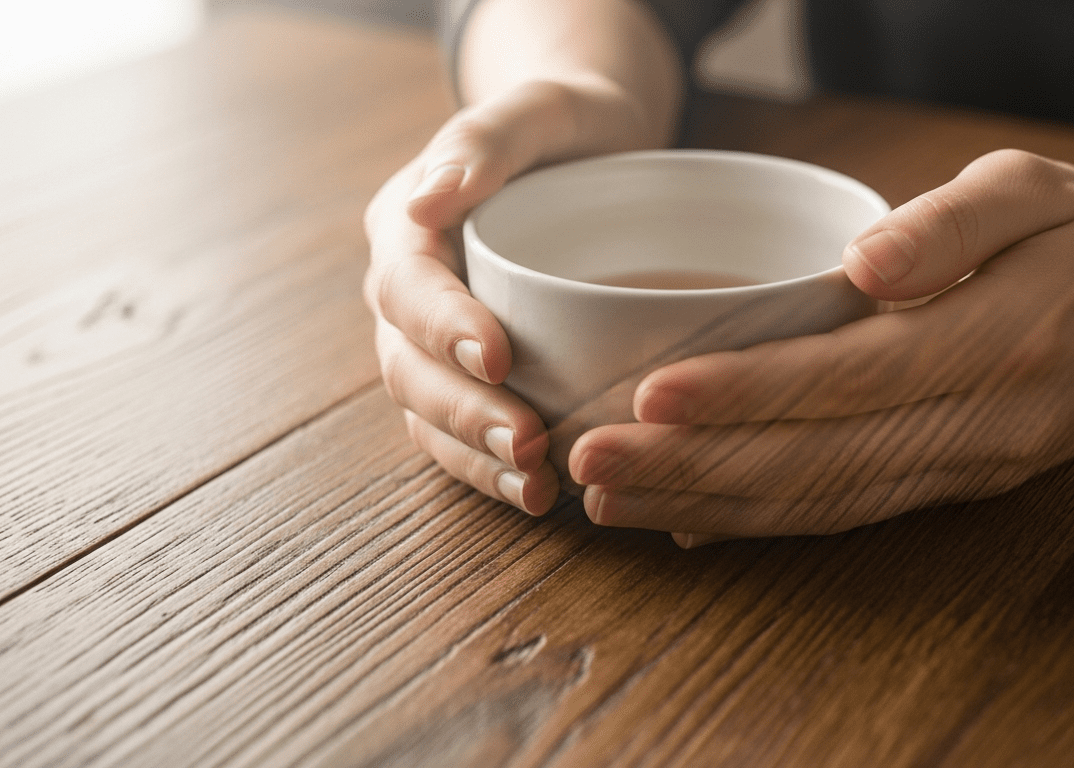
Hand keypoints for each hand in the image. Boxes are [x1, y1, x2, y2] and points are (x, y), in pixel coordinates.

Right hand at [364, 80, 652, 514]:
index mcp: (408, 225)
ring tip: (537, 487)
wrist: (597, 153)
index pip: (408, 284)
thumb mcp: (541, 108)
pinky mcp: (470, 378)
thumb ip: (485, 142)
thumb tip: (427, 201)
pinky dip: (492, 470)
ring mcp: (433, 343)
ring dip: (476, 456)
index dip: (444, 325)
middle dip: (465, 410)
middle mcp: (408, 292)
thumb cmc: (570, 125)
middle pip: (409, 365)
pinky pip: (460, 436)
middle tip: (530, 442)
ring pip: (428, 413)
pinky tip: (540, 495)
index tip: (499, 355)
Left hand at [569, 149, 1073, 543]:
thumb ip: (950, 222)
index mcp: (998, 341)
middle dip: (696, 467)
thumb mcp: (1035, 190)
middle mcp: (979, 424)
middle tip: (591, 460)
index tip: (652, 393)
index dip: (749, 392)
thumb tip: (864, 263)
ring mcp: (966, 469)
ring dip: (711, 507)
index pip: (851, 377)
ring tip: (613, 498)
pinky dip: (761, 523)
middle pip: (819, 460)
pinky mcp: (952, 486)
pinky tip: (686, 521)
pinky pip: (846, 515)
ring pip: (823, 504)